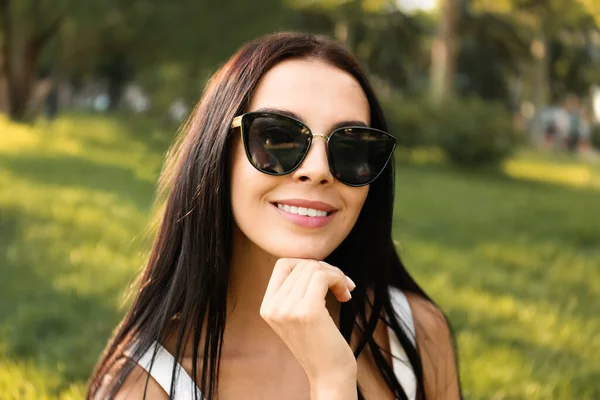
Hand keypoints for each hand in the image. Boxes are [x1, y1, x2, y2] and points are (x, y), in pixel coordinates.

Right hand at [260, 259, 357, 394]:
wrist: (330, 376)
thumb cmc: (321, 344)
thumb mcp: (300, 314)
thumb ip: (297, 290)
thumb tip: (314, 260)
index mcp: (267, 307)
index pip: (283, 264)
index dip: (307, 264)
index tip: (326, 279)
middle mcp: (272, 307)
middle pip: (301, 264)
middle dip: (327, 269)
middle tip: (343, 287)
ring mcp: (287, 309)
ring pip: (314, 267)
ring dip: (336, 275)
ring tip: (345, 292)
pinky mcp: (307, 311)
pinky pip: (323, 276)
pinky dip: (339, 279)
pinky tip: (346, 296)